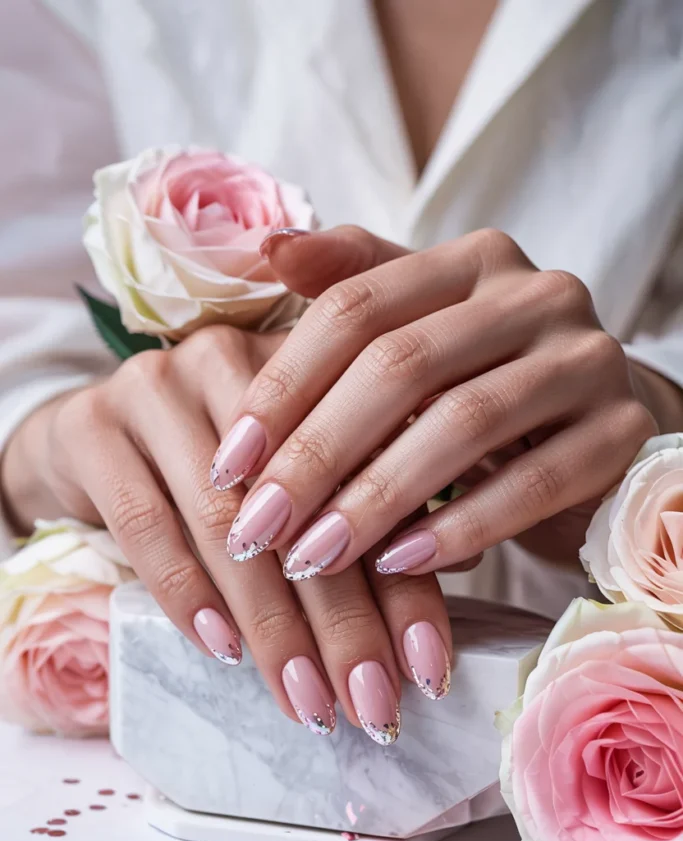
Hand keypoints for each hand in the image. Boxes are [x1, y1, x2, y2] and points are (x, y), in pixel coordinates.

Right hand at [2, 322, 451, 744]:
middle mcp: (237, 361)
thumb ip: (363, 512)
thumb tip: (456, 581)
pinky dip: (186, 591)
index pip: (370, 484)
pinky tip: (222, 650)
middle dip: (345, 620)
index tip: (428, 670)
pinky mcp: (93, 427)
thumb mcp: (291, 481)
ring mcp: (157, 387)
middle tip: (372, 704)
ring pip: (227, 519)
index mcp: (311, 369)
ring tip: (308, 703)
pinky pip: (145, 521)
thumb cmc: (211, 467)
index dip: (405, 581)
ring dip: (273, 624)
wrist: (87, 437)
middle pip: (304, 505)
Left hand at [216, 226, 656, 575]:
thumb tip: (268, 252)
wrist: (599, 433)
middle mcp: (536, 294)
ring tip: (314, 556)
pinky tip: (399, 565)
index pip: (356, 308)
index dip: (282, 386)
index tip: (226, 464)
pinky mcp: (623, 430)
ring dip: (375, 499)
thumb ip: (353, 290)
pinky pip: (533, 483)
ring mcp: (587, 359)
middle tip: (257, 526)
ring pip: (463, 425)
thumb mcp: (419, 334)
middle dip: (316, 453)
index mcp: (472, 261)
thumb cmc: (485, 387)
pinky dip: (459, 528)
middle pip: (401, 366)